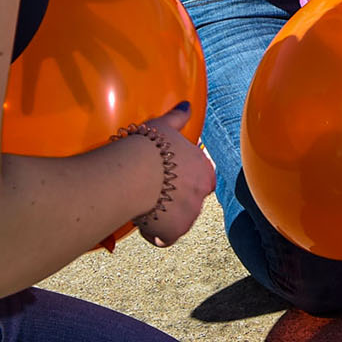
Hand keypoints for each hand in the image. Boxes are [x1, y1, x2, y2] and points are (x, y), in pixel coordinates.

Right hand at [133, 103, 214, 249]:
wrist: (136, 172)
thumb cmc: (151, 146)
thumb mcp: (166, 126)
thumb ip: (179, 116)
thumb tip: (187, 103)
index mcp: (205, 170)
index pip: (204, 180)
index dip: (186, 182)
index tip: (171, 180)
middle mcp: (202, 195)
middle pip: (191, 202)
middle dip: (175, 201)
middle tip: (154, 193)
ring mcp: (189, 215)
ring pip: (179, 221)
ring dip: (165, 217)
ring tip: (145, 205)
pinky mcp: (173, 232)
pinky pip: (164, 238)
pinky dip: (155, 234)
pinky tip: (142, 222)